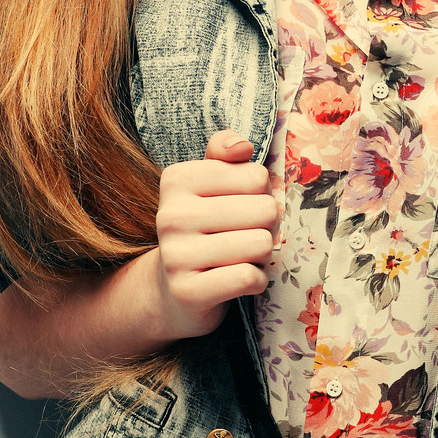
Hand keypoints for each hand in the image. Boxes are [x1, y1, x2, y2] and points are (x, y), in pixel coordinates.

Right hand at [147, 130, 280, 340]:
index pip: (256, 175)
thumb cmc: (203, 228)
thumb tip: (243, 146)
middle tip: (245, 236)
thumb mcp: (208, 184)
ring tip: (241, 257)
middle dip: (266, 226)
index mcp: (177, 179)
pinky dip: (256, 281)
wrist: (171, 291)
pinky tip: (239, 280)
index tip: (241, 208)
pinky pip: (248, 277)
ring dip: (262, 255)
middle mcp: (171, 214)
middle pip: (265, 209)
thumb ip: (224, 153)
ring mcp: (175, 255)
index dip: (261, 194)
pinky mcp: (187, 291)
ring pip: (261, 243)